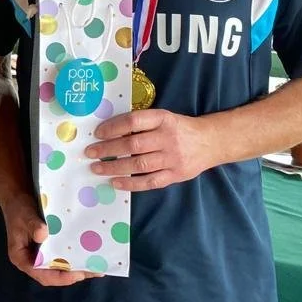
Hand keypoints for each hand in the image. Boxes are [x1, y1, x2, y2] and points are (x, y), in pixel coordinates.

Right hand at [0, 192, 95, 286]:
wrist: (17, 196)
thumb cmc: (18, 207)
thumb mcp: (24, 215)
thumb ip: (33, 226)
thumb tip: (43, 235)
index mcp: (22, 258)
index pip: (42, 275)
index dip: (60, 278)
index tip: (76, 274)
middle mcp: (32, 260)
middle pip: (54, 274)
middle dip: (74, 274)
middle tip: (92, 271)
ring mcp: (41, 254)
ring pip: (60, 267)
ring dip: (77, 267)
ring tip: (97, 267)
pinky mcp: (49, 247)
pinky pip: (62, 256)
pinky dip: (74, 257)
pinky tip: (89, 254)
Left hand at [86, 109, 214, 190]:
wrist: (211, 141)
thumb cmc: (179, 128)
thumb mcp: (163, 117)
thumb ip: (141, 123)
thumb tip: (109, 131)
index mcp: (163, 119)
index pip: (133, 121)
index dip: (113, 127)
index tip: (97, 133)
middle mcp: (168, 138)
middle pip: (133, 145)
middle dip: (108, 149)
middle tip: (90, 153)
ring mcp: (173, 158)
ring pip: (139, 165)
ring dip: (115, 167)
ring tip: (97, 168)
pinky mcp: (176, 175)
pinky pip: (151, 182)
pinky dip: (131, 183)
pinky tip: (115, 182)